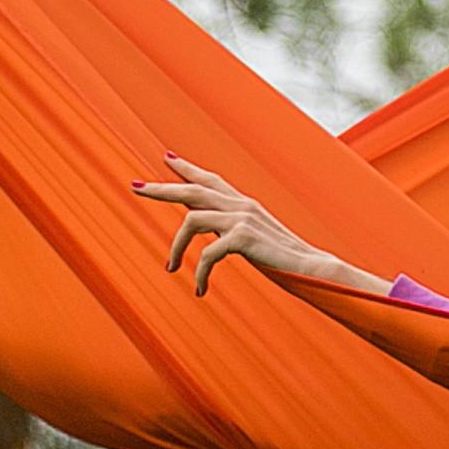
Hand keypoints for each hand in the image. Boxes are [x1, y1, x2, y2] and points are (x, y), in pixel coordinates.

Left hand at [136, 160, 388, 298]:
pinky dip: (198, 273)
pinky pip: (207, 253)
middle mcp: (241, 204)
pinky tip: (200, 290)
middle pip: (192, 189)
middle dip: (161, 188)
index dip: (187, 169)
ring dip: (175, 247)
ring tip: (170, 268)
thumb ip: (234, 229)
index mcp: (244, 204)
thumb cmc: (285, 258)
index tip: (166, 159)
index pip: (210, 179)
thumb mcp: (256, 238)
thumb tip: (213, 230)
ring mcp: (242, 218)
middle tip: (135, 187)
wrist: (313, 268)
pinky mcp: (243, 237)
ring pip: (191, 220)